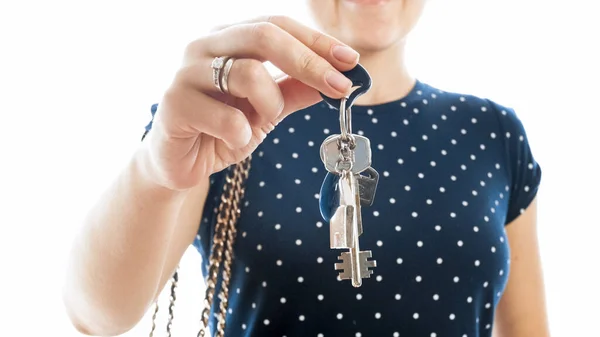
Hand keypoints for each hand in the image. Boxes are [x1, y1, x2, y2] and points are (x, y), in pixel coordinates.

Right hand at [142, 15, 358, 189]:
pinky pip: (224, 116)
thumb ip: (296, 91)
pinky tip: (233, 140)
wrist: (178, 162)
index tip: (351, 62)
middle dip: (309, 62)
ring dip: (270, 104)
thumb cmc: (221, 128)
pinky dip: (241, 133)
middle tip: (339, 87)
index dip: (317, 42)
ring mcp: (186, 73)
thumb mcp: (267, 109)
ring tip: (262, 122)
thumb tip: (340, 79)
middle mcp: (205, 46)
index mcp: (229, 39)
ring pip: (247, 72)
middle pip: (265, 35)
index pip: (279, 25)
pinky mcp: (173, 104)